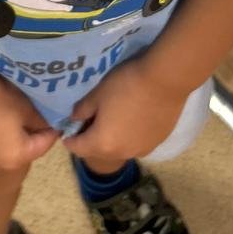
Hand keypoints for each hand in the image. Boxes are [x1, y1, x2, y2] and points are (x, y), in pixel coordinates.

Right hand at [0, 69, 59, 174]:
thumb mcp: (26, 109)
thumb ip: (41, 122)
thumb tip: (47, 126)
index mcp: (16, 158)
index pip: (44, 146)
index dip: (53, 130)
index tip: (58, 117)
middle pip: (26, 151)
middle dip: (34, 135)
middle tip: (39, 116)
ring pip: (9, 149)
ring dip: (17, 136)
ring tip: (19, 117)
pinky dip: (2, 136)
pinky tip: (1, 119)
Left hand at [65, 58, 189, 167]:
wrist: (165, 80)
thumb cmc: (126, 85)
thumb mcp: (97, 94)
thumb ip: (82, 109)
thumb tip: (75, 118)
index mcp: (102, 144)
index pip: (77, 148)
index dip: (69, 139)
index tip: (67, 130)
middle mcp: (122, 153)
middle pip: (99, 150)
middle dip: (92, 138)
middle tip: (91, 120)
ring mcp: (142, 150)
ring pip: (120, 147)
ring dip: (113, 137)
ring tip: (114, 117)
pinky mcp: (157, 142)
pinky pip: (137, 142)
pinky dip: (130, 134)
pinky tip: (134, 116)